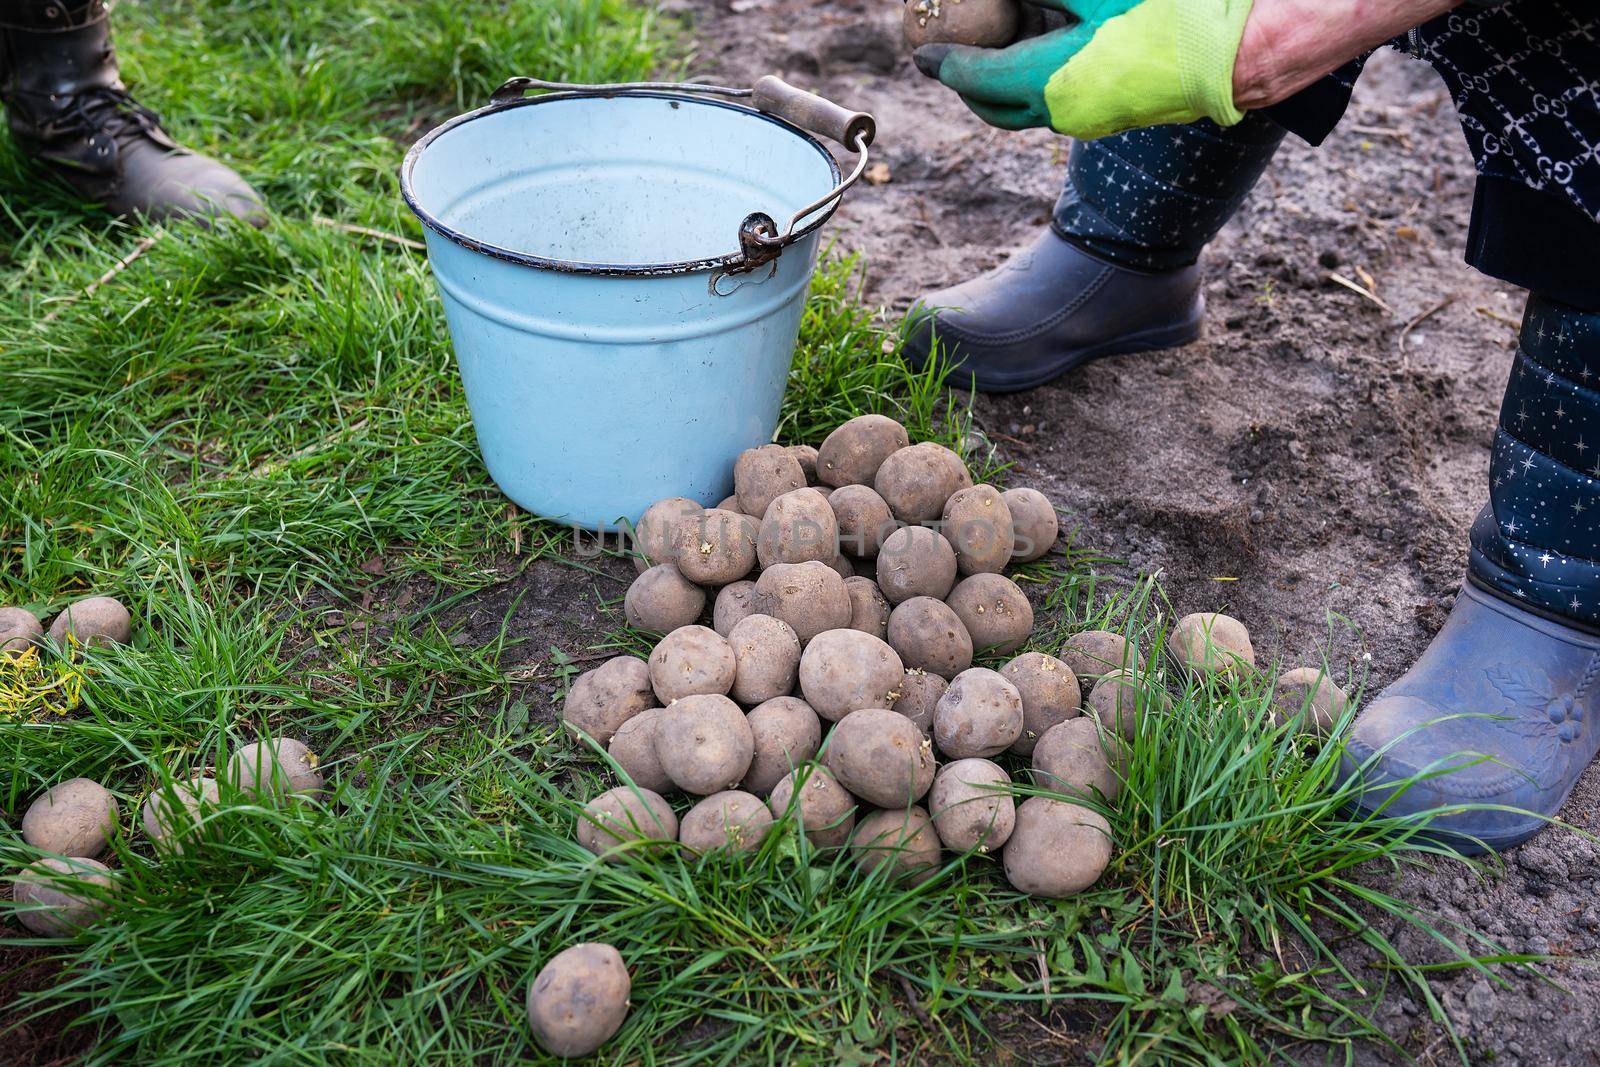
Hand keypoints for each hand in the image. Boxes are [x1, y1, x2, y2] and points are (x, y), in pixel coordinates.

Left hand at [914, 0, 1255, 139]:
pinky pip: (1057, 102)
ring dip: (1003, 83)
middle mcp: (1060, 111)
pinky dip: (1036, 80)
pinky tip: (1047, 45)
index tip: (920, 54)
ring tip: (998, 46)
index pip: (975, 76)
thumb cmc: (1164, 13)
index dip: (943, 62)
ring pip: (1025, 107)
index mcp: (1047, 81)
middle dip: (966, 84)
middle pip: (994, 106)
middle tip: (950, 59)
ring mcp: (1087, 119)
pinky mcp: (1111, 115)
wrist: (1234, 51)